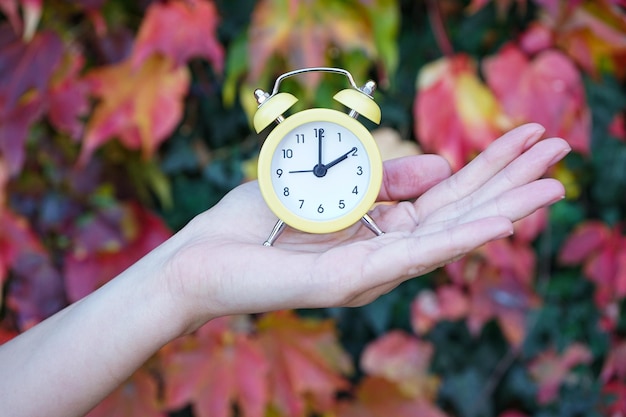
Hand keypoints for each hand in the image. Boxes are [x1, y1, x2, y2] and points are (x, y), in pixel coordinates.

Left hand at [166, 123, 568, 331]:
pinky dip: (456, 241)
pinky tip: (496, 225)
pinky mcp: (350, 281)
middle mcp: (387, 250)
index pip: (449, 193)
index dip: (490, 165)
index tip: (530, 134)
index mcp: (382, 224)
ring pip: (448, 237)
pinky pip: (410, 258)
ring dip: (501, 211)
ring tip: (550, 188)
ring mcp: (372, 270)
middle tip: (563, 151)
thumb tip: (445, 166)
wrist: (205, 257)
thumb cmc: (259, 220)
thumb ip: (386, 178)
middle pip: (460, 212)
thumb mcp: (330, 183)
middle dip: (511, 182)